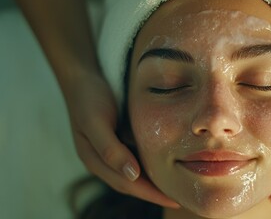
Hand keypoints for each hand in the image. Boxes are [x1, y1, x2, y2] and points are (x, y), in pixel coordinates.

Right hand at [64, 71, 178, 207]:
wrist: (80, 78)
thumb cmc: (88, 99)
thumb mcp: (96, 122)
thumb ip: (110, 149)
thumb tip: (132, 174)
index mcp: (95, 161)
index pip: (128, 184)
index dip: (151, 194)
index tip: (174, 200)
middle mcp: (103, 161)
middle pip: (132, 184)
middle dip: (155, 193)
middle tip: (182, 196)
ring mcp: (110, 152)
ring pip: (134, 174)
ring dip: (153, 182)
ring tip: (177, 186)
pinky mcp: (117, 141)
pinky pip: (135, 158)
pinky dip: (149, 165)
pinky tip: (165, 163)